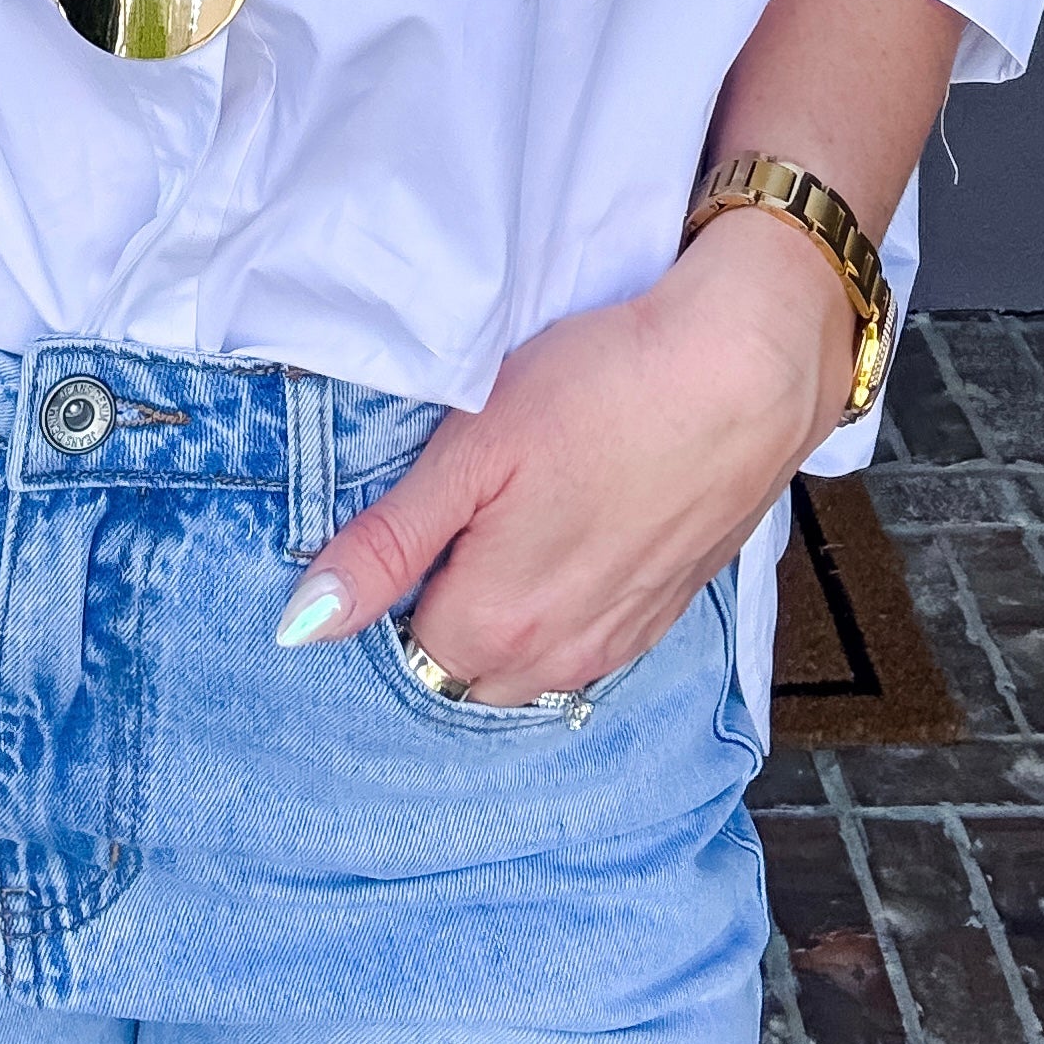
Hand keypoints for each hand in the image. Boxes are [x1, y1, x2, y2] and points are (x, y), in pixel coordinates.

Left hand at [277, 213, 858, 702]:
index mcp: (497, 625)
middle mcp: (561, 658)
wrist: (743, 371)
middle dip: (448, 619)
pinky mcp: (668, 611)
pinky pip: (592, 645)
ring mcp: (623, 641)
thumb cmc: (599, 391)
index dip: (399, 588)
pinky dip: (567, 612)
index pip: (408, 650)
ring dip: (509, 622)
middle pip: (469, 672)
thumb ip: (386, 546)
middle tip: (460, 522)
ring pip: (533, 666)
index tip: (417, 523)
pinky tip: (575, 538)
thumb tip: (300, 627)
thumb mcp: (469, 452)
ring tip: (516, 527)